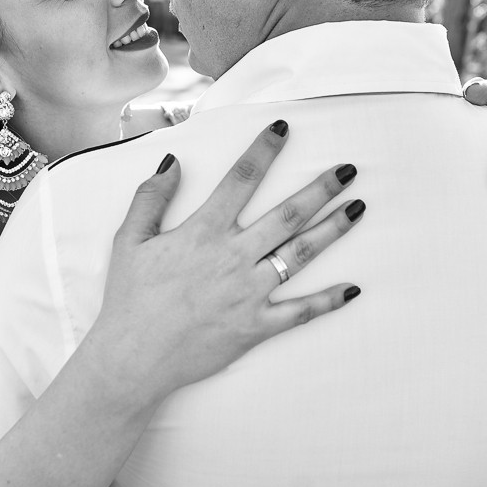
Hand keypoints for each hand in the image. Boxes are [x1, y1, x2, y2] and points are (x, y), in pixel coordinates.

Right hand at [88, 121, 363, 404]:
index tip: (282, 129)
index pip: (241, 179)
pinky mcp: (256, 326)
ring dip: (332, 230)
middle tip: (347, 170)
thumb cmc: (129, 300)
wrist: (133, 358)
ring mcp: (249, 293)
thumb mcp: (130, 241)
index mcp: (203, 232)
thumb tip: (172, 162)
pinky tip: (353, 289)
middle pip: (288, 214)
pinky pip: (300, 312)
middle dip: (321, 188)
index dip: (263, 150)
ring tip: (357, 209)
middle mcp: (233, 257)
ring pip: (301, 255)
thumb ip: (151, 198)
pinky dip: (328, 301)